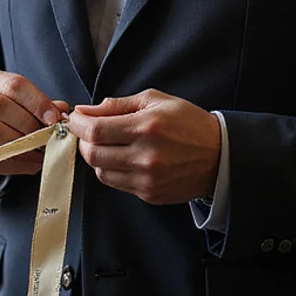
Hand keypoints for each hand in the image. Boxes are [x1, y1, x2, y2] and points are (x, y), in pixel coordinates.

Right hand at [0, 69, 68, 176]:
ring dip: (22, 145)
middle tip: (46, 138)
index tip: (55, 119)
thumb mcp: (21, 106)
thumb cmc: (4, 119)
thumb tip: (63, 111)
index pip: (13, 84)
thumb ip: (42, 107)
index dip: (37, 102)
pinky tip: (29, 164)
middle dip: (29, 124)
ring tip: (40, 153)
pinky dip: (14, 163)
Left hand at [68, 89, 220, 204]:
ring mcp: (148, 179)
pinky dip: (112, 170)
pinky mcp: (150, 194)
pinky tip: (122, 158)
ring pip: (101, 171)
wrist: (220, 156)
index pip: (95, 131)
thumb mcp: (155, 100)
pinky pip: (117, 183)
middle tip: (87, 132)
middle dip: (83, 141)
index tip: (74, 118)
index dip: (77, 124)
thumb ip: (118, 105)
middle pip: (93, 154)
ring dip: (97, 157)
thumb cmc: (188, 123)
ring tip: (107, 144)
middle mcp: (146, 156)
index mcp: (147, 127)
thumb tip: (87, 110)